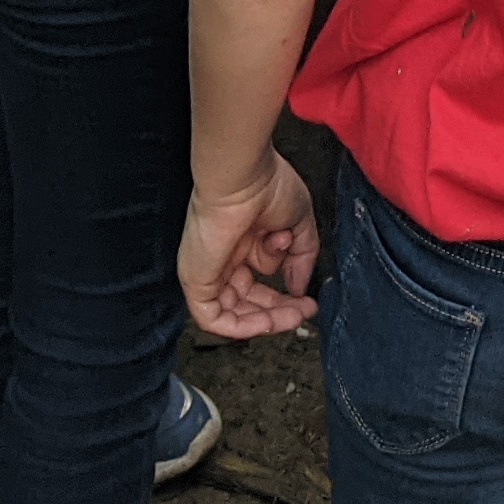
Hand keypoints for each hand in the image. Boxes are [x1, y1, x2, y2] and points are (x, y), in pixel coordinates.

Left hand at [180, 149, 321, 337]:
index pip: (259, 283)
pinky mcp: (196, 281)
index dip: (285, 298)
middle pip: (247, 301)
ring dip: (266, 321)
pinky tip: (267, 322)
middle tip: (303, 311)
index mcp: (242, 241)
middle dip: (279, 311)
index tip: (308, 302)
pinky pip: (214, 318)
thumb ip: (302, 259)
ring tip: (293, 315)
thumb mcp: (298, 223)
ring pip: (233, 314)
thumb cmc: (266, 185)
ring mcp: (208, 270)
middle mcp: (224, 257)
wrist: (243, 176)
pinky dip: (242, 327)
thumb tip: (299, 290)